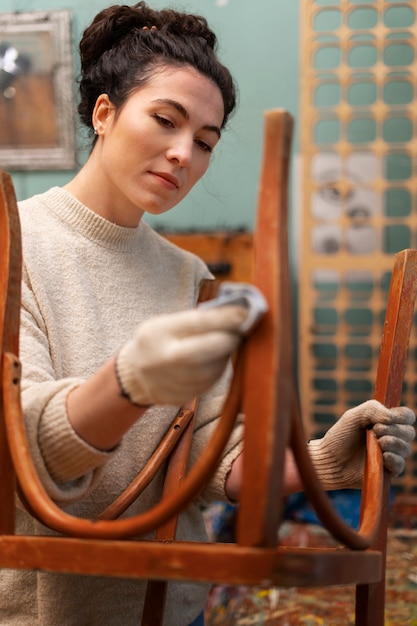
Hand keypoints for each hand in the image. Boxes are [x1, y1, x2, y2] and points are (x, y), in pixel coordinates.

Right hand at [116, 305, 247, 405]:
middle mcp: (164, 360)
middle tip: (240, 330)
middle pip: (208, 350)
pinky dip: (218, 368)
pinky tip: (214, 359)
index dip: (225, 318)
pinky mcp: (184, 397)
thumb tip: (235, 311)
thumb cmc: (157, 341)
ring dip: (225, 355)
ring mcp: (173, 382)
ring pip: (213, 368)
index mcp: (158, 334)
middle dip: (229, 339)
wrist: (135, 376)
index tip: (246, 312)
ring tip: (224, 343)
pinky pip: (210, 381)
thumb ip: (197, 318)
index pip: (198, 324)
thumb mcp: (167, 323)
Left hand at [307, 400, 415, 489]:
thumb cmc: (341, 436)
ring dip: (393, 443)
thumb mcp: (353, 416)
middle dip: (394, 430)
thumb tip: (391, 418)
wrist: (330, 459)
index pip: (407, 416)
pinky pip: (400, 464)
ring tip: (377, 443)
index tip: (388, 418)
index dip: (402, 416)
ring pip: (406, 448)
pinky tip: (383, 456)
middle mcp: (392, 437)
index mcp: (386, 422)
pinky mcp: (388, 471)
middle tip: (375, 430)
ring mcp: (391, 454)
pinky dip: (394, 458)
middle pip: (409, 432)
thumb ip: (372, 409)